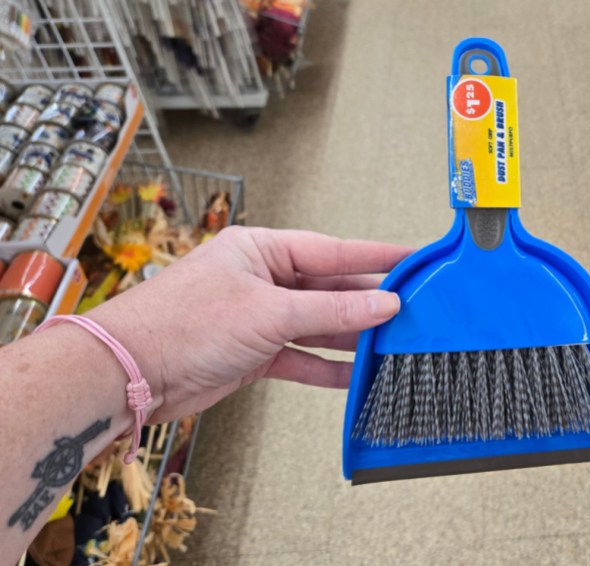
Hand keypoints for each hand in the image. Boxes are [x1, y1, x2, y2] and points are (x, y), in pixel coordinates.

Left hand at [86, 227, 411, 422]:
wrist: (129, 373)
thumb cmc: (181, 324)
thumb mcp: (269, 311)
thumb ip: (331, 309)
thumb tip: (382, 303)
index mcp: (262, 249)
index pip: (333, 249)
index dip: (376, 256)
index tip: (414, 258)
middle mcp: (262, 279)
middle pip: (329, 288)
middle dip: (367, 301)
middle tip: (412, 310)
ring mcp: (258, 317)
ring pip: (318, 324)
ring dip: (351, 336)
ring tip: (393, 343)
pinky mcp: (253, 352)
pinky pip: (301, 356)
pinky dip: (326, 366)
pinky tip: (355, 374)